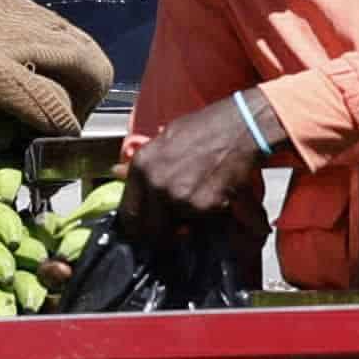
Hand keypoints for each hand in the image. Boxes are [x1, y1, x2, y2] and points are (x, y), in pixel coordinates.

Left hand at [124, 90, 275, 228]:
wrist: (243, 126)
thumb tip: (115, 172)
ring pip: (176, 229)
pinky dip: (210, 220)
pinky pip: (202, 224)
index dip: (138, 225)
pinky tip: (216, 203)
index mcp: (142, 166)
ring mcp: (179, 196)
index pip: (128, 213)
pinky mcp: (205, 205)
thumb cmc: (207, 127)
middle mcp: (156, 183)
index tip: (147, 227)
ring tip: (198, 208)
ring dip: (186, 227)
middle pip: (148, 230)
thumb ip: (142, 163)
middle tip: (173, 228)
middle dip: (161, 233)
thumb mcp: (165, 138)